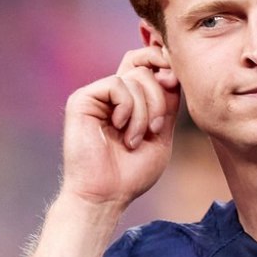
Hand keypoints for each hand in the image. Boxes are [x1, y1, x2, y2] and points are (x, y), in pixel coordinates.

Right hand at [59, 47, 180, 209]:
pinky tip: (119, 129)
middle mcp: (111, 94)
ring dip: (145, 112)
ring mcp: (96, 95)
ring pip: (135, 76)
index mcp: (129, 99)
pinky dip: (127, 108)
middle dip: (160, 95)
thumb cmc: (131, 173)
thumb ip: (167, 101)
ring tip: (133, 140)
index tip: (174, 85)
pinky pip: (117, 84)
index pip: (146, 61)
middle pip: (144, 64)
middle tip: (157, 128)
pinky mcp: (82, 100)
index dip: (163, 63)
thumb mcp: (162, 133)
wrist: (105, 195)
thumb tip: (171, 70)